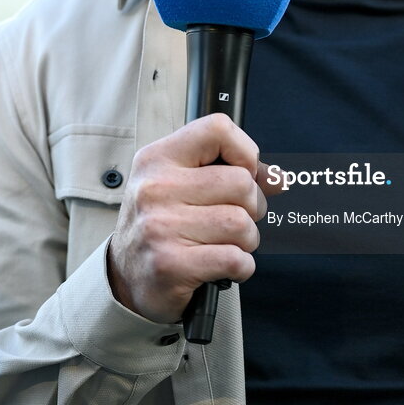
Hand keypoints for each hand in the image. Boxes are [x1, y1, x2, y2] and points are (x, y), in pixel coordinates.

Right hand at [107, 113, 269, 322]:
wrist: (125, 275)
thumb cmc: (162, 222)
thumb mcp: (184, 183)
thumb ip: (231, 171)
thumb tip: (278, 177)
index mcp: (159, 158)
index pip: (218, 129)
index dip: (244, 151)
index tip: (242, 172)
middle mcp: (155, 188)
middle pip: (241, 183)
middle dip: (252, 206)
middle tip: (236, 217)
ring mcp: (160, 227)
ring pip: (241, 223)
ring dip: (247, 239)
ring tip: (227, 243)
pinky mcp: (169, 265)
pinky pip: (234, 258)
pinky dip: (242, 266)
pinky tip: (225, 264)